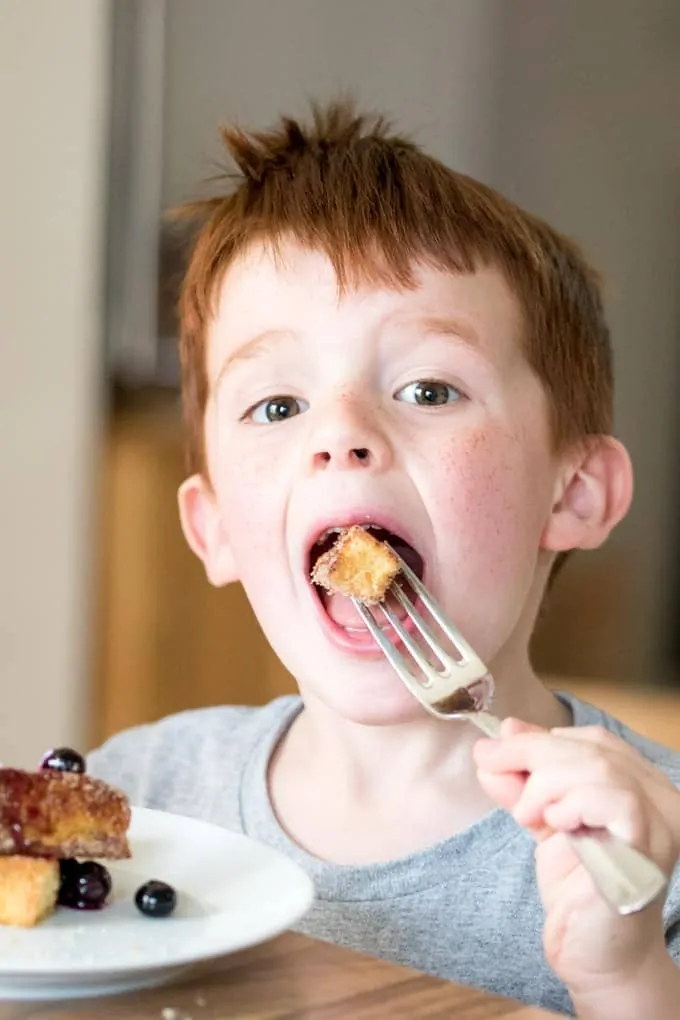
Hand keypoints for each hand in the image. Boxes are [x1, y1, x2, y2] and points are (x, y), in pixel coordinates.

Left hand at [473, 718, 679, 1004]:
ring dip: (547, 783)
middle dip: (532, 753)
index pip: (595, 740)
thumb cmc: (577, 887)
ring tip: (526, 813)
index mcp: (640, 784)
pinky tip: (556, 823)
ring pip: (600, 769)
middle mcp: (660, 799)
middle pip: (593, 750)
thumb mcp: (543, 818)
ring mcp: (660, 825)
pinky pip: (615, 801)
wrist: (593, 956)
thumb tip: (497, 738)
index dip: (544, 737)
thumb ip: (524, 780)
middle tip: (492, 766)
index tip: (499, 749)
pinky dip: (574, 803)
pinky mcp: (647, 851)